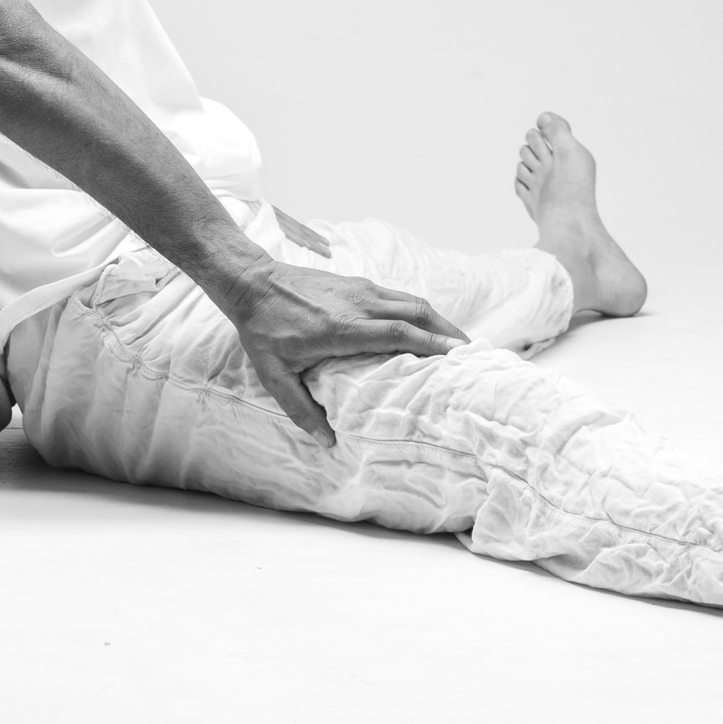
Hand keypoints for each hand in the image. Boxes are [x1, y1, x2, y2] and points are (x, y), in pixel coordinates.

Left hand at [222, 262, 466, 445]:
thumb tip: (328, 441)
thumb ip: (301, 409)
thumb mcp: (275, 376)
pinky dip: (419, 311)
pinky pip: (397, 296)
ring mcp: (359, 289)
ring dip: (438, 319)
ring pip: (410, 301)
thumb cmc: (262, 330)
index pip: (398, 333)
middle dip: (448, 332)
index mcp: (341, 328)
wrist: (250, 282)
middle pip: (416, 313)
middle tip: (472, 354)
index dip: (432, 343)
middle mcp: (357, 304)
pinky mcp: (356, 282)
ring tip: (458, 342)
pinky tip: (426, 326)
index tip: (459, 356)